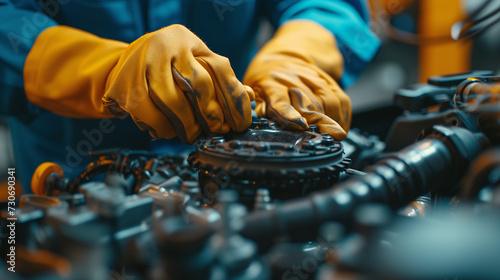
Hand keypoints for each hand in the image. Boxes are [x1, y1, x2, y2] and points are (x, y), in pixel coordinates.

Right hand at [24, 25, 253, 143]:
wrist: (122, 64)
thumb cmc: (168, 70)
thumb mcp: (195, 67)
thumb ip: (219, 82)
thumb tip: (249, 97)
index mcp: (190, 42)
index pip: (220, 68)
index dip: (234, 100)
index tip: (240, 124)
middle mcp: (168, 45)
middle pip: (198, 84)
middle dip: (211, 114)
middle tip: (216, 131)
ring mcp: (143, 61)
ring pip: (172, 100)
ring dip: (186, 124)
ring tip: (191, 135)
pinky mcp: (124, 81)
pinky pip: (147, 111)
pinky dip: (161, 127)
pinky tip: (167, 131)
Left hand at [243, 21, 350, 139]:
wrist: (282, 55)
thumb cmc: (266, 82)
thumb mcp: (257, 94)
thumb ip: (262, 111)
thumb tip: (266, 128)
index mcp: (271, 84)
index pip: (281, 100)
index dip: (290, 114)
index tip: (300, 124)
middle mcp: (293, 79)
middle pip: (310, 104)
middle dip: (319, 121)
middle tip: (324, 137)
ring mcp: (313, 78)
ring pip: (328, 102)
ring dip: (332, 121)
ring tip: (332, 135)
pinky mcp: (328, 80)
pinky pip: (341, 100)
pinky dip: (342, 117)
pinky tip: (340, 127)